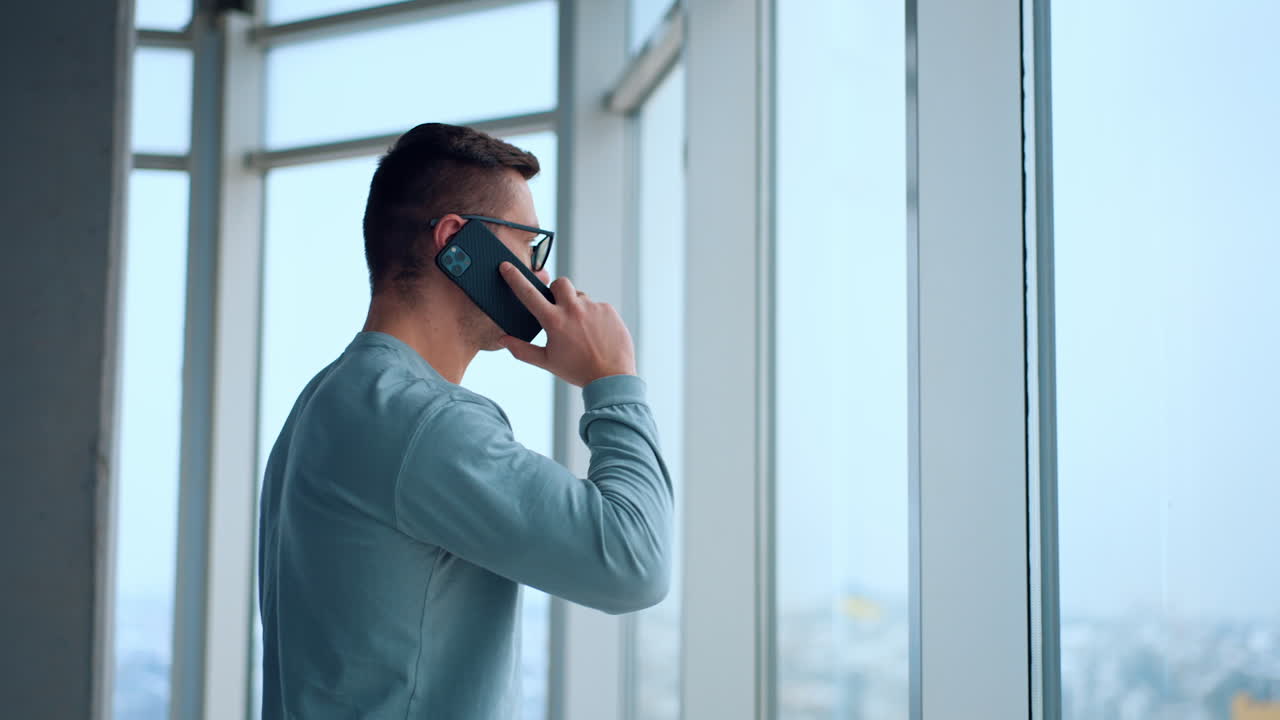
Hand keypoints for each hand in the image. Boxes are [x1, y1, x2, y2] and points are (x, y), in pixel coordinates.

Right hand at [497, 262, 637, 386]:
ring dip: (576, 307)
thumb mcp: (547, 362)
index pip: (529, 294)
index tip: (506, 266)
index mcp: (554, 321)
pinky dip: (594, 316)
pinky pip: (597, 306)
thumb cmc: (577, 370)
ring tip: (582, 330)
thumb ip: (522, 349)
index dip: (515, 278)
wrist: (611, 378)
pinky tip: (596, 333)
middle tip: (558, 307)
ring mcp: (593, 307)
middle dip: (556, 290)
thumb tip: (503, 339)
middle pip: (560, 283)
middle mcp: (573, 309)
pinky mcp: (608, 309)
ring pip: (580, 297)